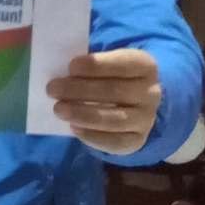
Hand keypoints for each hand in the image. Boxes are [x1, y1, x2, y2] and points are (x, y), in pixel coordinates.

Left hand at [47, 48, 161, 153]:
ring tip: (59, 109)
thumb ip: (90, 63)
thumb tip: (60, 65)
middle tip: (53, 88)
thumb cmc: (113, 75)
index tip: (71, 66)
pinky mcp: (137, 141)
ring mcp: (146, 119)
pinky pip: (115, 142)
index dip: (97, 65)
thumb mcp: (108, 61)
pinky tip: (73, 128)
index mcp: (145, 66)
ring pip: (115, 120)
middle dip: (81, 90)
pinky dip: (92, 136)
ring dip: (83, 114)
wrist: (136, 103)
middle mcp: (151, 93)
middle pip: (116, 92)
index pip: (124, 63)